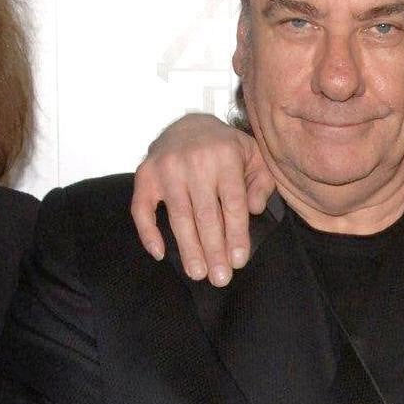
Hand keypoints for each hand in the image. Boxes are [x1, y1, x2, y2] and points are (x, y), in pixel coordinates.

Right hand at [129, 114, 273, 286]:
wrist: (189, 125)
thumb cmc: (226, 148)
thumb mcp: (254, 157)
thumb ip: (261, 182)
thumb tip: (253, 209)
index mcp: (225, 156)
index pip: (232, 204)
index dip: (235, 235)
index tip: (238, 261)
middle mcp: (194, 161)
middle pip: (205, 215)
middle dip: (213, 250)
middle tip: (219, 278)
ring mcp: (166, 168)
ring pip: (178, 217)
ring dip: (188, 248)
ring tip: (197, 273)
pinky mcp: (145, 174)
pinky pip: (142, 208)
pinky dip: (148, 233)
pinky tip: (160, 253)